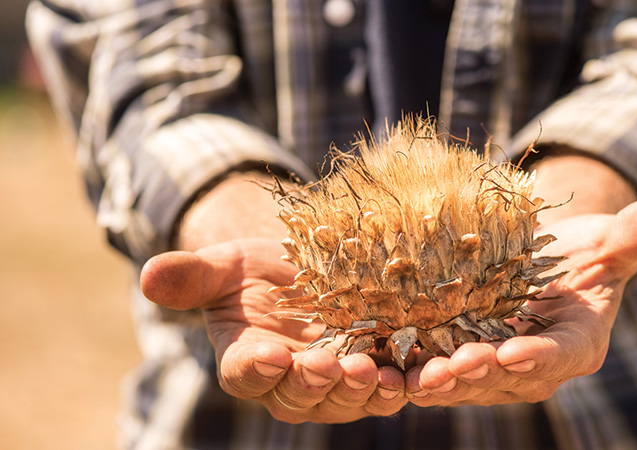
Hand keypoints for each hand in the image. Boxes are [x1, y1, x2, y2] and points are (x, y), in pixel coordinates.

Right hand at [140, 237, 407, 422]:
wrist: (302, 269)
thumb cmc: (254, 272)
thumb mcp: (225, 266)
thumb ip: (192, 276)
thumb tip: (150, 275)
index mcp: (248, 361)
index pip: (246, 374)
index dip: (255, 369)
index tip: (268, 356)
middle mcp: (291, 382)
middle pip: (301, 395)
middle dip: (316, 383)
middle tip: (331, 366)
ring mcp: (336, 381)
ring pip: (348, 397)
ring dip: (363, 390)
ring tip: (378, 373)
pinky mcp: (377, 369)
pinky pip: (393, 383)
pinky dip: (408, 381)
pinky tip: (423, 371)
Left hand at [405, 195, 636, 406]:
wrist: (544, 258)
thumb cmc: (583, 252)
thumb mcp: (612, 239)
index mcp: (576, 343)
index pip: (561, 356)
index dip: (541, 358)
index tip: (516, 354)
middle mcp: (533, 363)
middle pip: (504, 375)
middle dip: (477, 375)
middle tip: (446, 370)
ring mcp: (491, 362)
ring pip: (464, 377)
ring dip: (437, 379)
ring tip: (409, 377)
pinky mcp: (457, 352)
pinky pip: (433, 362)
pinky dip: (410, 365)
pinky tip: (382, 361)